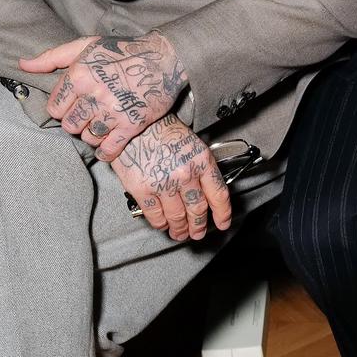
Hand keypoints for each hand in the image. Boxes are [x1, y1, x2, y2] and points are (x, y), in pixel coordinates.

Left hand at [21, 32, 186, 159]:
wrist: (164, 58)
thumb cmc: (121, 51)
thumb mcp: (85, 45)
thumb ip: (51, 57)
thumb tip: (22, 64)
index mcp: (79, 75)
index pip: (54, 108)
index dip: (63, 109)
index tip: (74, 106)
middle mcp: (94, 94)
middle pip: (70, 125)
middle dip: (77, 123)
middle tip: (88, 117)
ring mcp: (113, 111)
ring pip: (88, 137)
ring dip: (92, 135)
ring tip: (101, 126)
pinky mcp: (132, 124)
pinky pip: (109, 149)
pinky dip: (106, 152)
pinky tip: (108, 146)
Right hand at [111, 116, 229, 241]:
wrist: (134, 123)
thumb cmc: (162, 130)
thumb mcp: (192, 144)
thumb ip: (200, 168)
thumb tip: (206, 191)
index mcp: (202, 161)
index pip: (218, 195)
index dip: (222, 213)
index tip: (222, 223)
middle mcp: (186, 174)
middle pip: (198, 209)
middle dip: (198, 226)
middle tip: (197, 233)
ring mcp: (164, 184)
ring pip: (177, 217)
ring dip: (179, 229)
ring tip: (179, 233)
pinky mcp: (143, 189)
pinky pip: (155, 215)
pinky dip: (160, 224)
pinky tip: (162, 225)